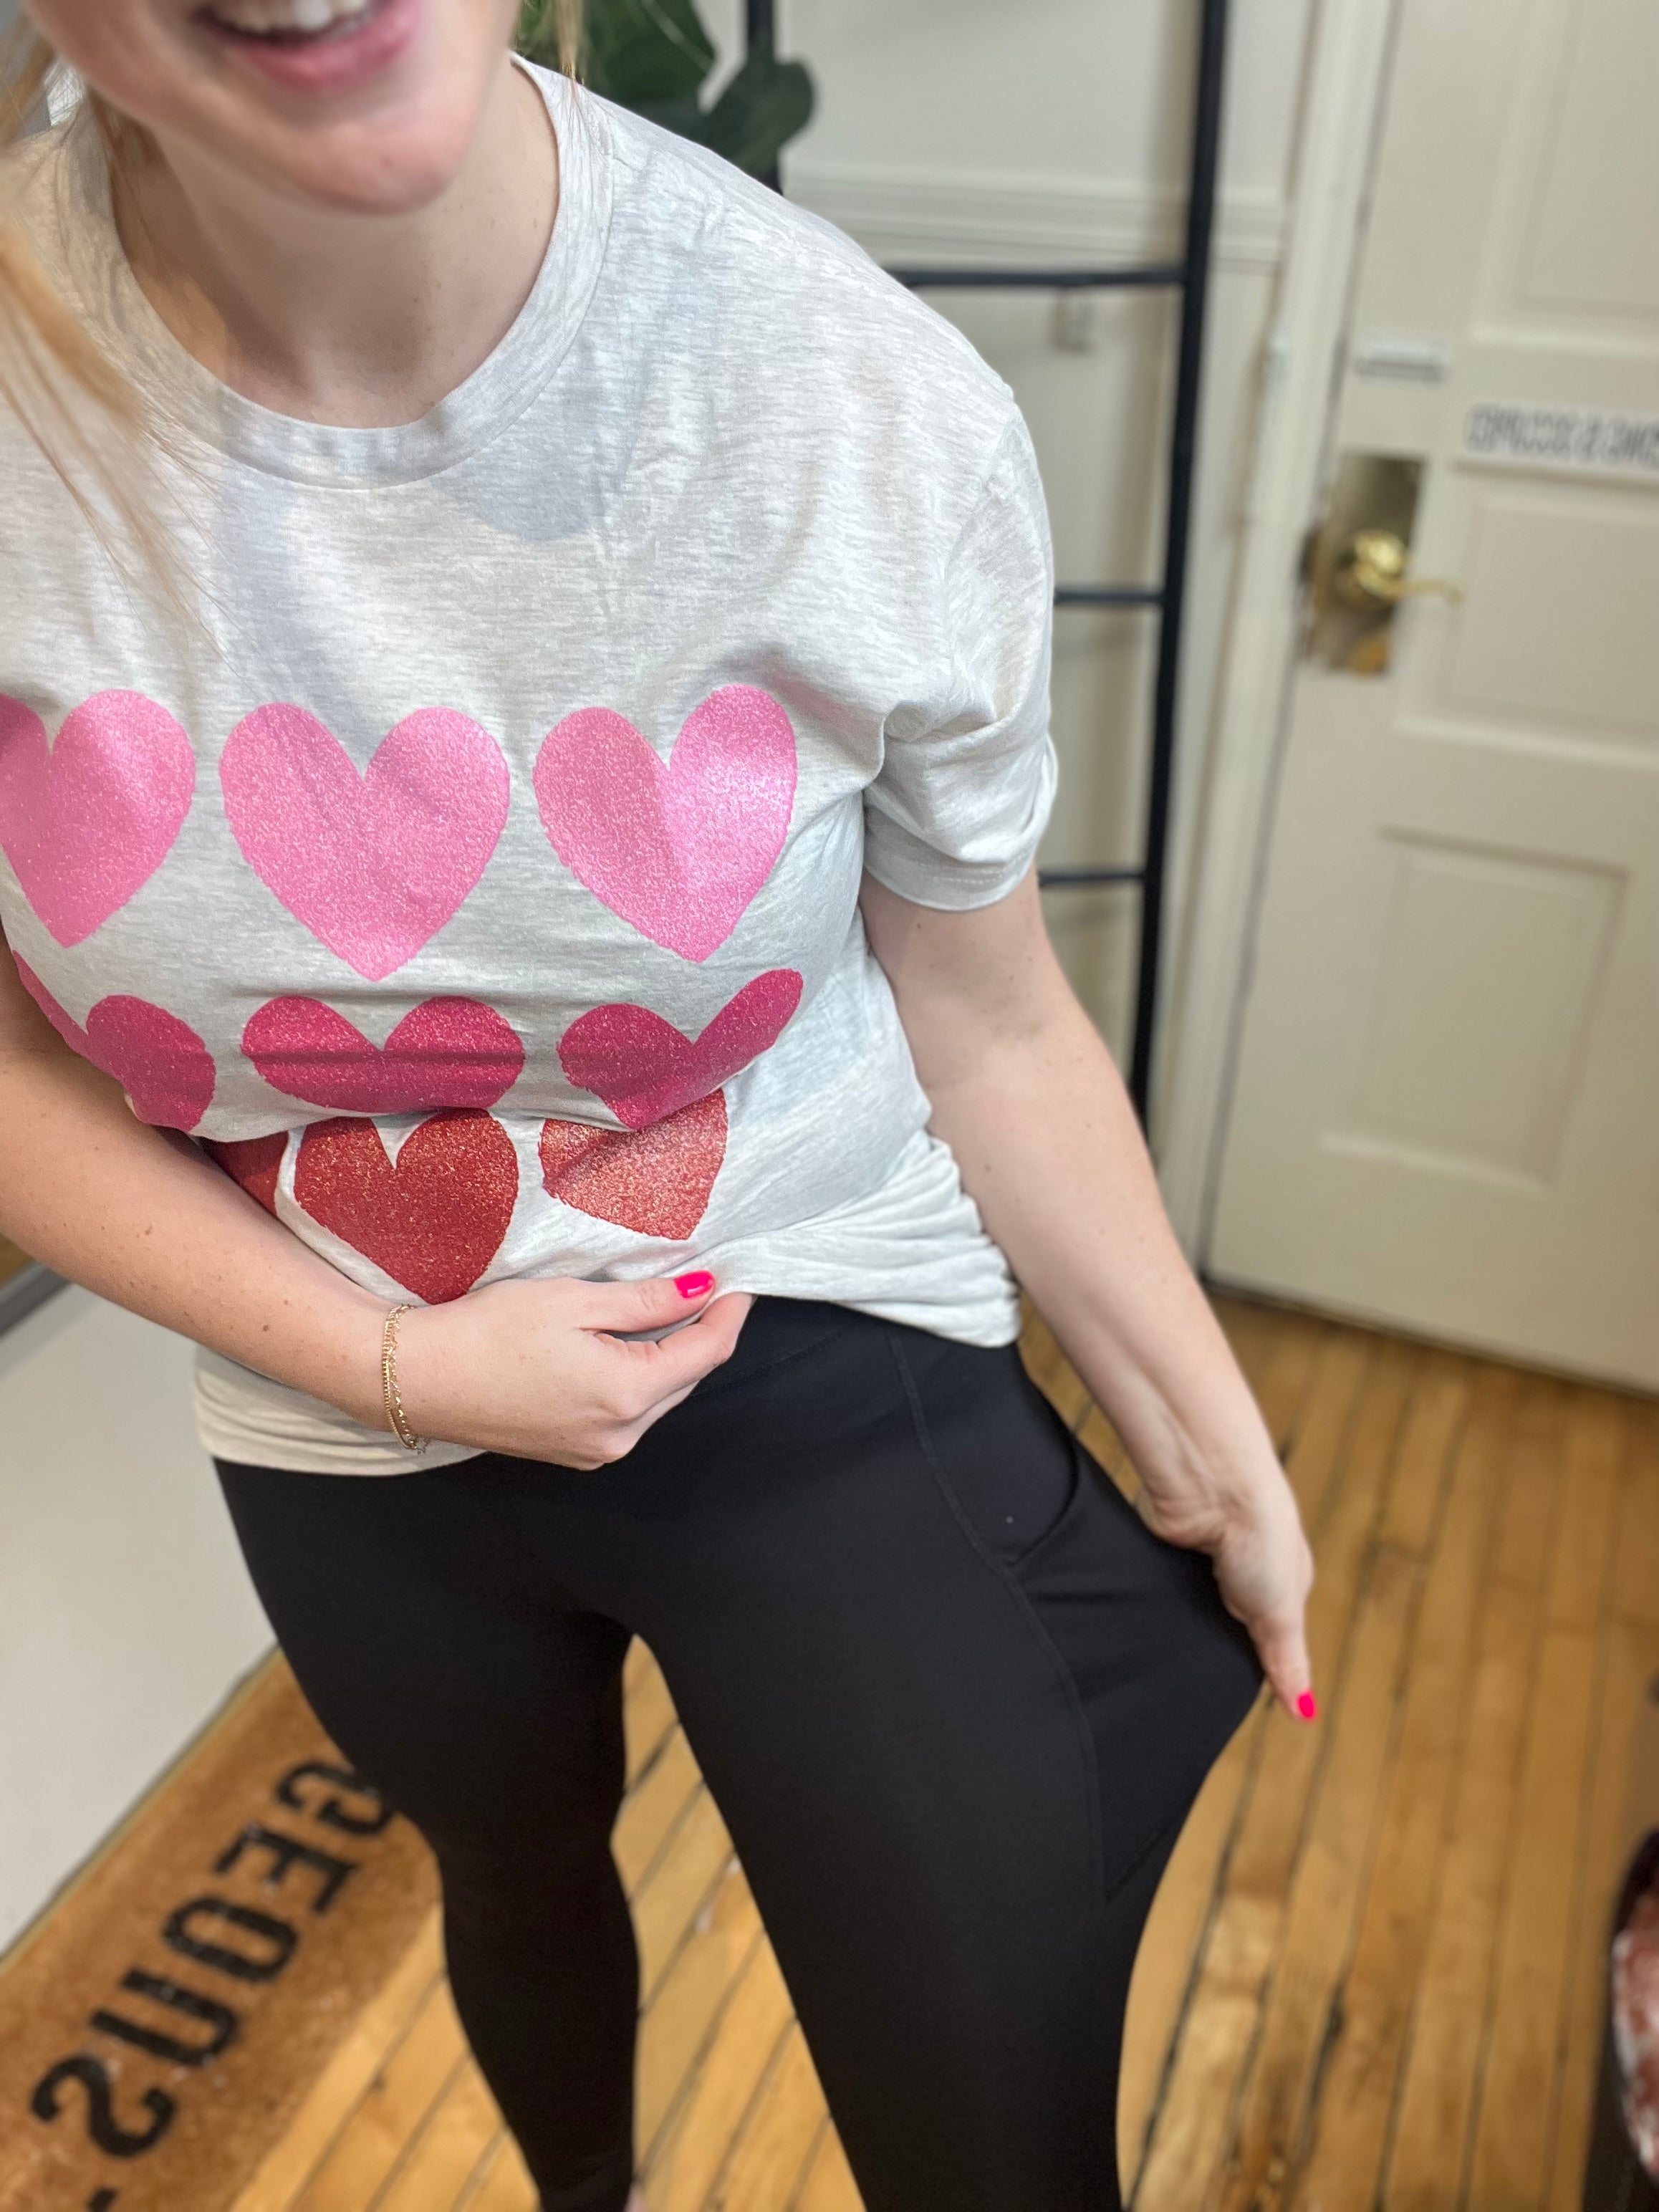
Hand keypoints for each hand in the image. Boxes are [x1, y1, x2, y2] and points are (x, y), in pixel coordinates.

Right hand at [389, 1274, 752, 1467]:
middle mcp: (620, 1435)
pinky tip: (627, 1347)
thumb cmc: (488, 1332)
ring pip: (658, 1398)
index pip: (706, 1352)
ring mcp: (596, 1451)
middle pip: (686, 1378)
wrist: (417, 1379)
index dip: (729, 1313)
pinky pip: (627, 1414)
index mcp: (626, 1395)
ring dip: (671, 1357)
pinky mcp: (573, 1453)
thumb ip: (646, 1302)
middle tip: (710, 1286)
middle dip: (703, 1333)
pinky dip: (639, 1379)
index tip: (740, 1279)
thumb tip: (702, 1291)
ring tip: (671, 1309)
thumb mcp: (574, 1301)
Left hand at [1134, 1456, 1315, 1720]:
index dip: (1256, 1666)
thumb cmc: (1260, 1534)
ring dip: (1183, 1624)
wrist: (1209, 1483)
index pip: (1270, 1640)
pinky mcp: (1167, 1552)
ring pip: (1189, 1611)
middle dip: (1214, 1644)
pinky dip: (1157, 1602)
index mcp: (1282, 1584)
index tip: (1235, 1699)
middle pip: (1226, 1625)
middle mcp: (1242, 1572)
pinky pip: (1160, 1590)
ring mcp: (1203, 1563)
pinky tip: (1150, 1618)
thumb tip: (1304, 1713)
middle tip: (1197, 1679)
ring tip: (1170, 1652)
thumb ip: (1288, 1660)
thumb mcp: (1281, 1608)